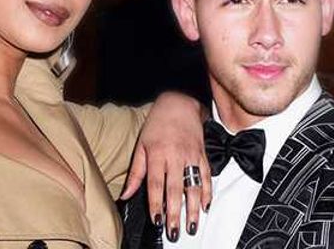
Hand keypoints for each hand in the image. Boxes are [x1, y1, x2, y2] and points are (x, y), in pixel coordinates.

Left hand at [121, 91, 210, 238]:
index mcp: (157, 154)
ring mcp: (191, 156)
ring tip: (193, 225)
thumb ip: (136, 172)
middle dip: (175, 212)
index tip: (157, 220)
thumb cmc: (157, 125)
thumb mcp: (141, 145)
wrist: (179, 103)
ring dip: (194, 208)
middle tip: (174, 231)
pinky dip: (208, 192)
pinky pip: (207, 176)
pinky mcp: (202, 154)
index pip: (155, 184)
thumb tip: (125, 195)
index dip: (156, 203)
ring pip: (193, 185)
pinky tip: (206, 206)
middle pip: (175, 188)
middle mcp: (175, 156)